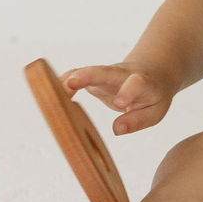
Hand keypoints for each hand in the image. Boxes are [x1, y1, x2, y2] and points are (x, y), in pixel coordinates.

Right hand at [60, 62, 174, 134]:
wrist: (151, 73)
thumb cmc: (152, 96)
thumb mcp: (155, 111)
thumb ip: (138, 120)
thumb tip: (116, 130)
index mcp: (143, 83)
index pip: (137, 83)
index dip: (128, 91)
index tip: (120, 103)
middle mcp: (122, 75)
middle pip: (105, 71)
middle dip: (88, 76)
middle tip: (71, 82)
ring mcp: (105, 74)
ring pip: (86, 72)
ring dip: (69, 80)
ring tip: (50, 92)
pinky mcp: (92, 77)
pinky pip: (75, 77)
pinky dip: (61, 84)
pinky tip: (47, 93)